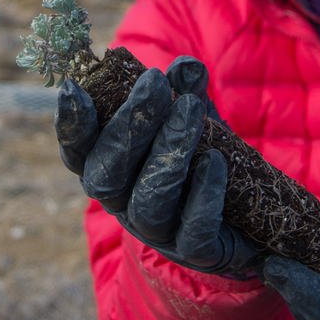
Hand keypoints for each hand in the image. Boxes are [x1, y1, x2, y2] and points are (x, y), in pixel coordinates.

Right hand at [56, 56, 260, 276]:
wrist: (248, 220)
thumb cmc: (202, 161)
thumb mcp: (191, 122)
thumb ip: (184, 93)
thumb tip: (186, 68)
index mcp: (109, 171)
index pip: (78, 153)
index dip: (71, 125)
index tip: (72, 87)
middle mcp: (124, 205)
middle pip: (108, 175)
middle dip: (129, 125)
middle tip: (154, 84)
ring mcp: (157, 232)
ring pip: (149, 200)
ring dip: (168, 152)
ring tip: (191, 110)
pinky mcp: (195, 251)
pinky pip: (193, 229)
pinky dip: (203, 195)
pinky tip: (216, 162)